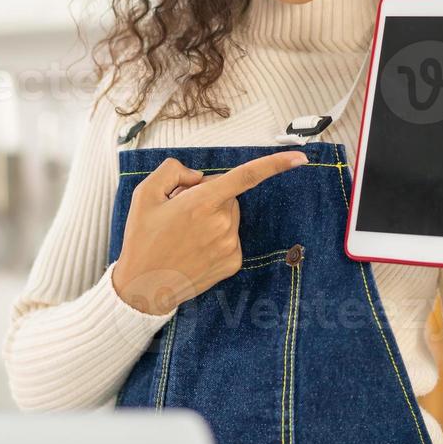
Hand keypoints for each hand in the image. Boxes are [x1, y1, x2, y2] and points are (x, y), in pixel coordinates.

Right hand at [111, 150, 309, 314]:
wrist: (143, 286)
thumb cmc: (142, 239)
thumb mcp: (145, 194)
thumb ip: (173, 171)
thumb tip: (198, 176)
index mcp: (202, 202)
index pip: (246, 176)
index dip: (276, 164)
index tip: (300, 157)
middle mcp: (222, 224)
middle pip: (228, 195)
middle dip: (210, 197)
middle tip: (181, 213)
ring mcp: (230, 245)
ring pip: (229, 216)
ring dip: (212, 218)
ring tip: (184, 235)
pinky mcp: (233, 262)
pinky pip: (230, 237)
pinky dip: (216, 237)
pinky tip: (194, 249)